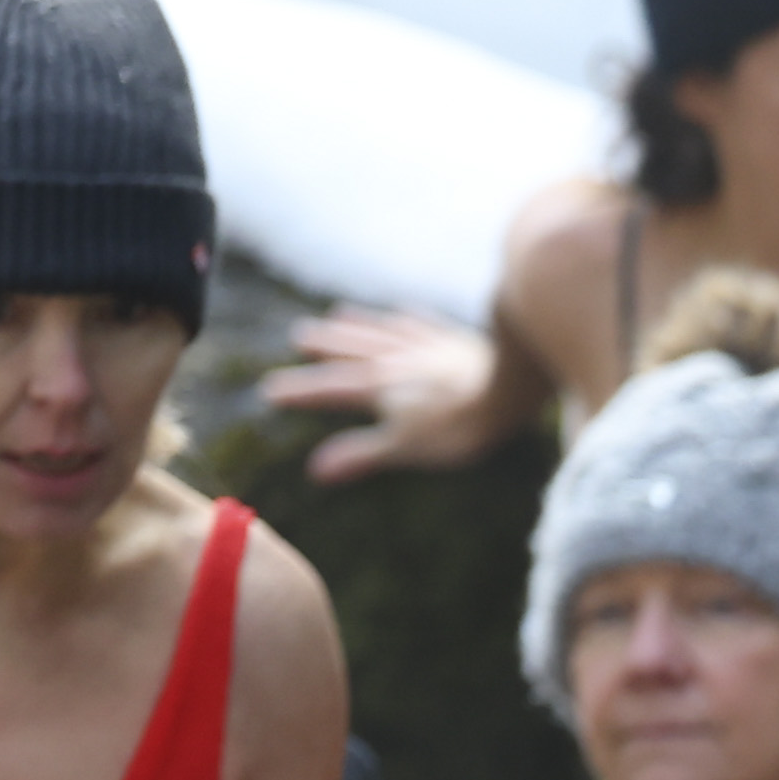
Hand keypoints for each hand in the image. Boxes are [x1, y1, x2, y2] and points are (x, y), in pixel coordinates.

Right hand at [264, 306, 503, 481]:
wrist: (508, 388)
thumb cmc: (457, 426)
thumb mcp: (405, 446)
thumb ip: (361, 454)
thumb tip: (316, 470)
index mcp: (380, 387)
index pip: (331, 389)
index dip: (300, 390)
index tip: (270, 389)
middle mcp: (396, 360)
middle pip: (352, 350)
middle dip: (325, 345)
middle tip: (298, 335)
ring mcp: (426, 346)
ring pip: (381, 331)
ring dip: (357, 324)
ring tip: (336, 314)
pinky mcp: (455, 340)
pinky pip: (423, 323)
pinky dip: (406, 317)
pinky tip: (400, 310)